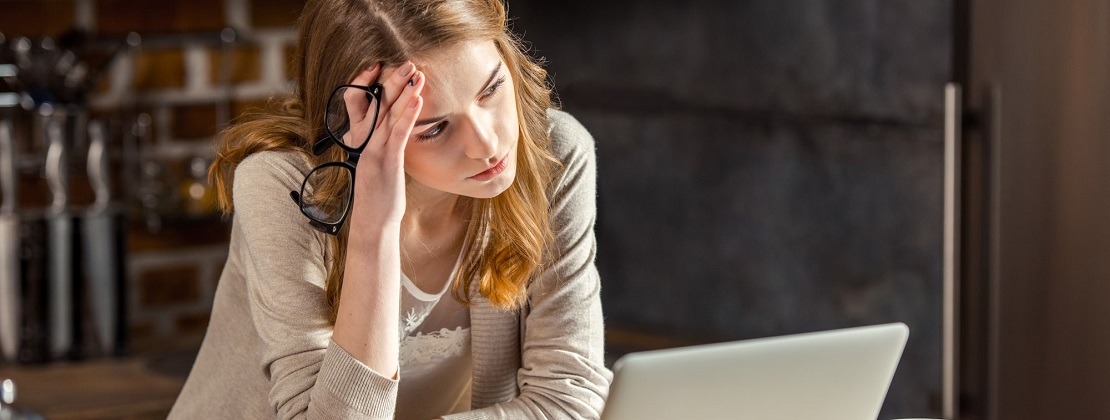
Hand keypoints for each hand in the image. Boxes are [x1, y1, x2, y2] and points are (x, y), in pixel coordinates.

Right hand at [343, 61, 424, 230]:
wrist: (373, 222)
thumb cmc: (378, 196)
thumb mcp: (378, 165)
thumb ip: (382, 146)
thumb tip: (394, 133)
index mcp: (360, 141)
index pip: (360, 104)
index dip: (369, 84)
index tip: (381, 68)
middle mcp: (364, 142)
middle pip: (376, 104)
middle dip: (393, 81)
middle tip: (408, 63)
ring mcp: (374, 151)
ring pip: (388, 114)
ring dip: (403, 92)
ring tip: (416, 73)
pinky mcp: (386, 162)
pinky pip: (398, 134)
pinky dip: (408, 115)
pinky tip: (418, 100)